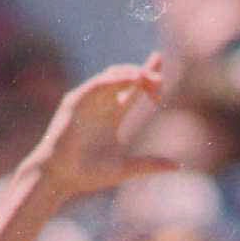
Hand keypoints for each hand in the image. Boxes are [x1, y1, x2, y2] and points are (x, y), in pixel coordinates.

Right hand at [26, 56, 176, 197]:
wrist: (61, 178)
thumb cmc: (88, 174)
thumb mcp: (126, 169)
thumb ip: (150, 164)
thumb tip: (178, 166)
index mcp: (114, 116)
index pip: (134, 89)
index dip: (147, 74)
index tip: (161, 62)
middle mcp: (102, 104)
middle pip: (126, 77)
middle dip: (144, 75)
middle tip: (160, 81)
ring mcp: (88, 101)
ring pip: (112, 76)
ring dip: (131, 74)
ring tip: (148, 77)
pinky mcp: (75, 102)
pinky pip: (96, 84)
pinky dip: (113, 80)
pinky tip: (129, 79)